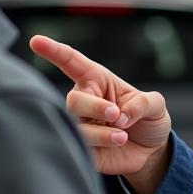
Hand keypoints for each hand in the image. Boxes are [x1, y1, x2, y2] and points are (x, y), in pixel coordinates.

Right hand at [29, 36, 170, 188]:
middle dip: (94, 106)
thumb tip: (121, 116)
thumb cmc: (148, 120)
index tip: (36, 41)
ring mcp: (81, 125)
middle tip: (116, 114)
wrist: (151, 152)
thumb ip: (143, 103)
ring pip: (76, 126)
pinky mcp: (83, 149)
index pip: (72, 62)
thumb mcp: (156, 105)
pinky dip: (100, 144)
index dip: (54, 51)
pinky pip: (81, 147)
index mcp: (97, 81)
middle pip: (73, 100)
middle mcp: (85, 101)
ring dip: (101, 131)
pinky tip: (116, 143)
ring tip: (122, 135)